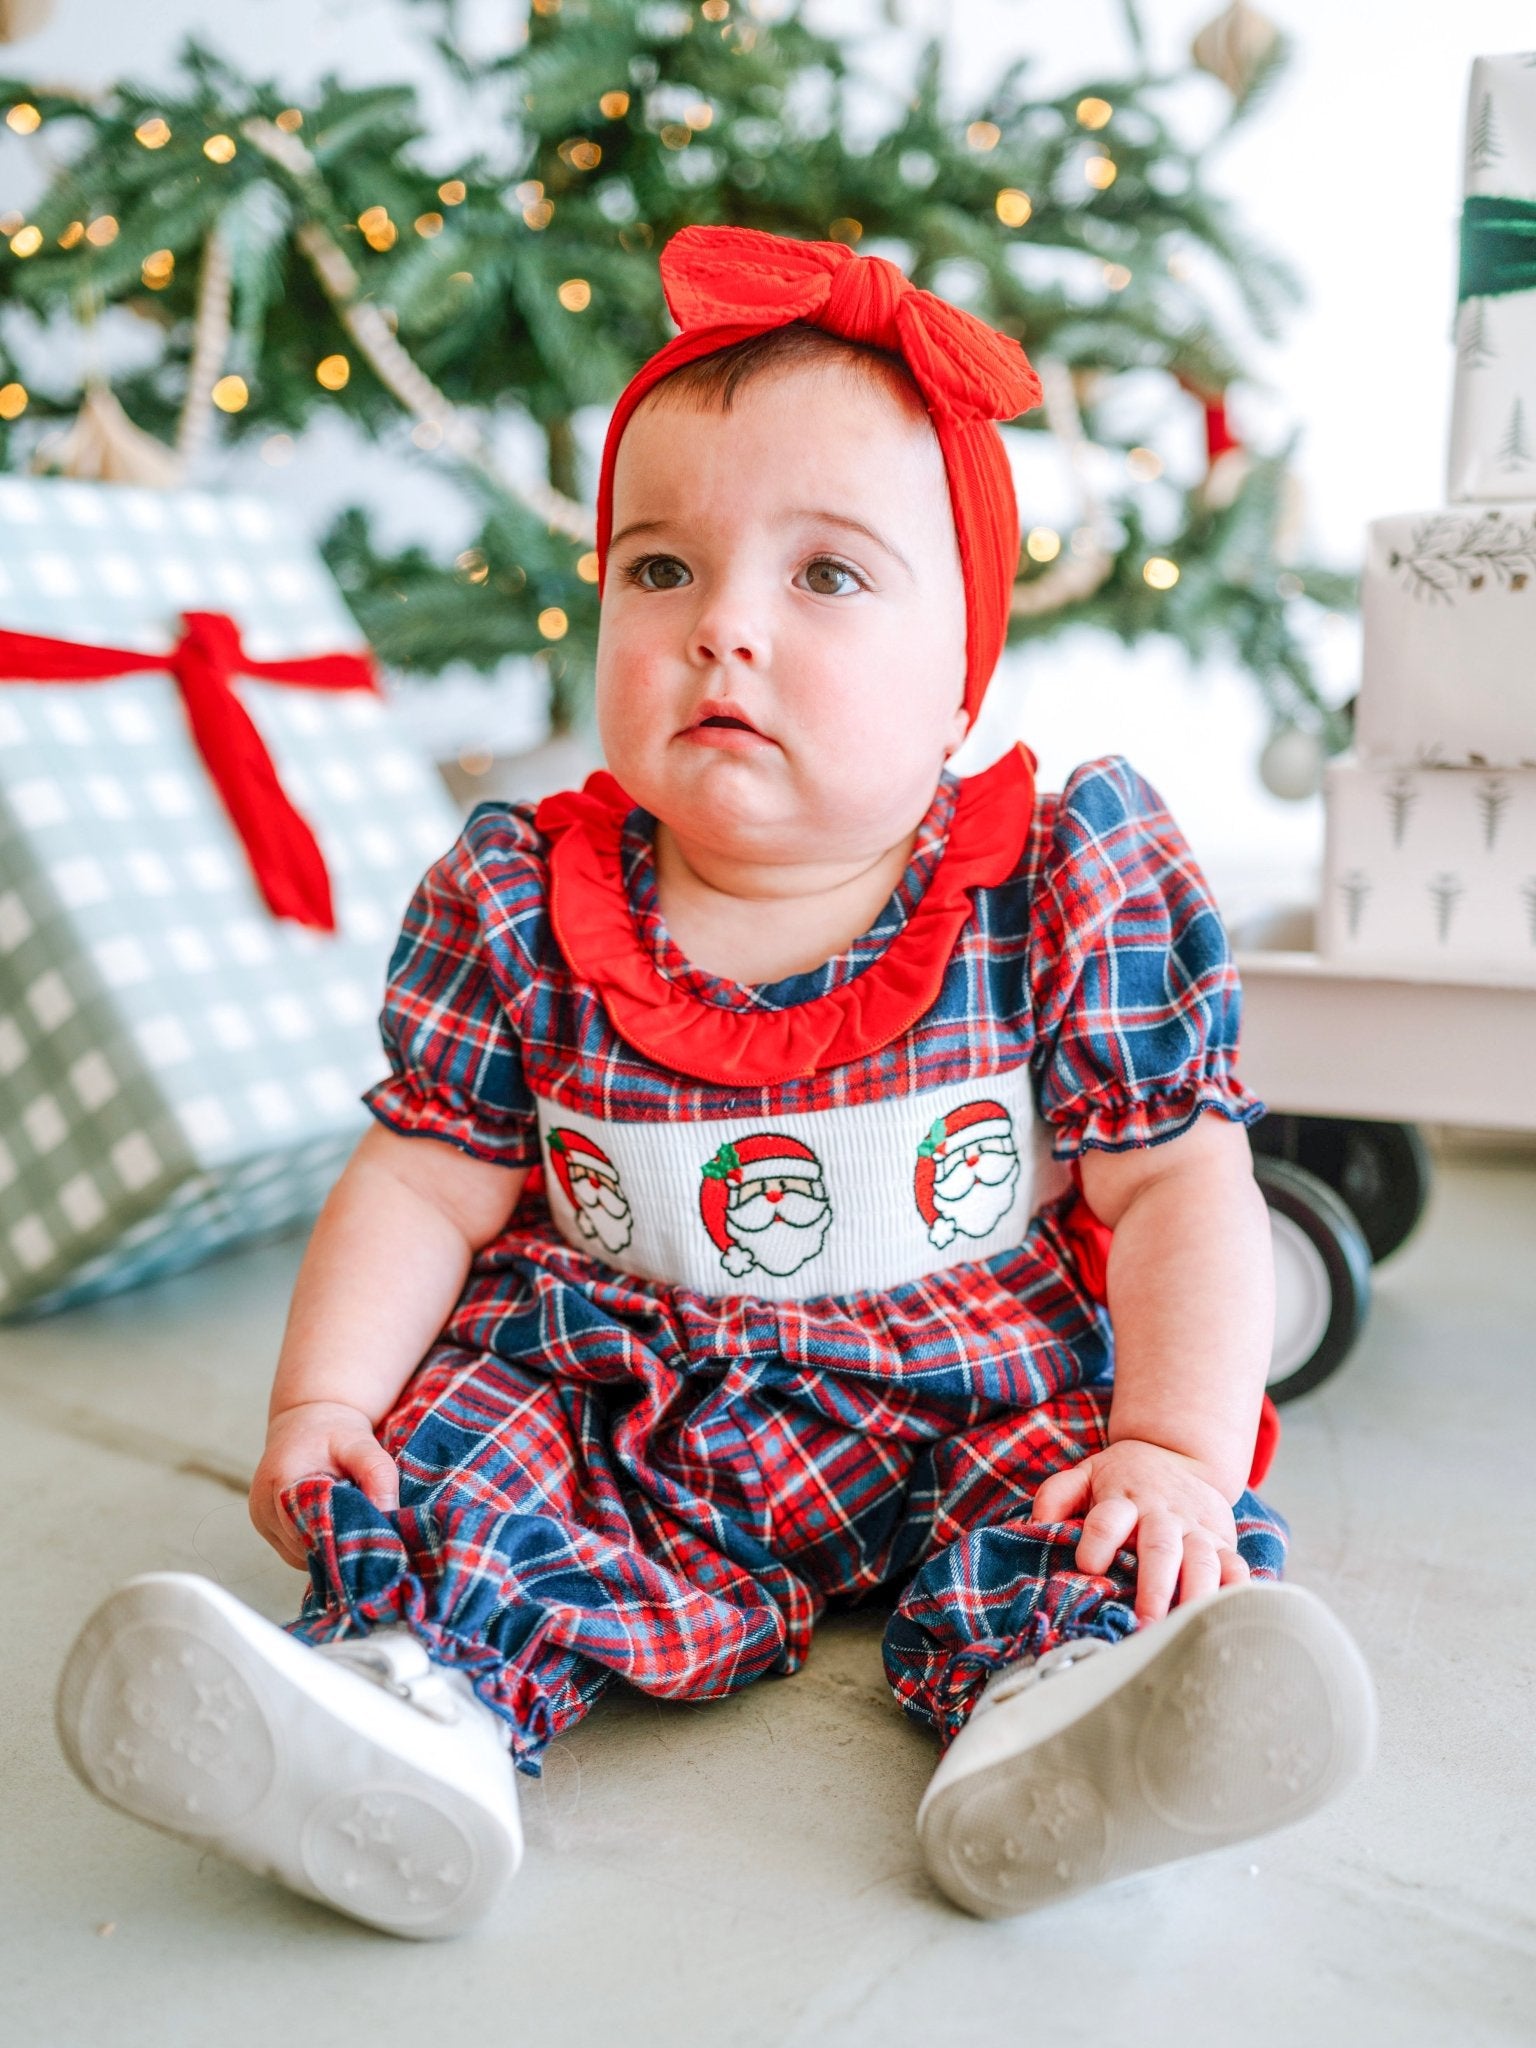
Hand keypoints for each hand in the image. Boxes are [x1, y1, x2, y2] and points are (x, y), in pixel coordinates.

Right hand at [248, 1401, 399, 1570]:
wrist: (305, 1421)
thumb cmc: (332, 1432)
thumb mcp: (361, 1444)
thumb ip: (378, 1473)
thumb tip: (388, 1514)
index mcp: (281, 1482)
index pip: (311, 1531)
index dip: (342, 1538)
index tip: (369, 1538)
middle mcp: (263, 1505)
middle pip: (304, 1547)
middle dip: (337, 1545)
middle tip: (366, 1533)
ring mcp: (261, 1519)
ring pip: (299, 1554)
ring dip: (325, 1546)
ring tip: (347, 1522)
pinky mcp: (266, 1526)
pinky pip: (294, 1551)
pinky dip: (315, 1545)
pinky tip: (332, 1525)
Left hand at [1030, 1439, 1249, 1624]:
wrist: (1179, 1456)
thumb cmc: (1123, 1478)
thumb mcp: (1087, 1474)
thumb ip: (1058, 1494)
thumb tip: (1037, 1522)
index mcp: (1122, 1499)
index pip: (1109, 1518)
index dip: (1099, 1539)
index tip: (1089, 1566)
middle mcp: (1161, 1514)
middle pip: (1160, 1548)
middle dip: (1153, 1586)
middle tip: (1144, 1624)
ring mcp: (1195, 1528)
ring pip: (1201, 1560)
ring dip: (1195, 1595)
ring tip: (1184, 1629)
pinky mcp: (1223, 1541)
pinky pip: (1236, 1566)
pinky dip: (1238, 1590)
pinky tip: (1231, 1616)